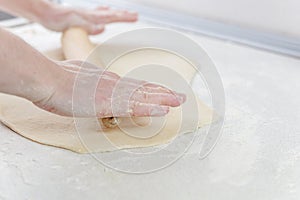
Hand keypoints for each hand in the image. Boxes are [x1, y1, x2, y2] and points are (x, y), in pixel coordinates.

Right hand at [34, 60, 185, 117]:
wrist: (47, 78)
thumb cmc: (56, 80)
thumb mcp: (77, 78)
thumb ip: (89, 82)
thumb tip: (92, 86)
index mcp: (106, 79)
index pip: (133, 85)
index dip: (150, 89)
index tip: (162, 91)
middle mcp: (114, 84)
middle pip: (143, 89)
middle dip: (163, 93)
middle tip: (179, 96)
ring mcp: (112, 93)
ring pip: (143, 97)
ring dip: (162, 99)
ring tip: (179, 101)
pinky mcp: (107, 104)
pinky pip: (133, 108)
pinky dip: (149, 109)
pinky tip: (163, 110)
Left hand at [40, 5, 137, 34]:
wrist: (46, 13)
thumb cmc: (58, 19)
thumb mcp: (75, 24)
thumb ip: (89, 26)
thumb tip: (102, 28)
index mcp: (91, 17)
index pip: (111, 16)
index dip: (124, 17)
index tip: (135, 17)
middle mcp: (91, 14)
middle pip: (111, 14)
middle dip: (124, 15)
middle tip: (135, 15)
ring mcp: (87, 14)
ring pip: (105, 13)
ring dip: (116, 13)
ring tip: (125, 13)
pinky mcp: (82, 16)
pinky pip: (97, 14)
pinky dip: (104, 13)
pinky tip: (103, 14)